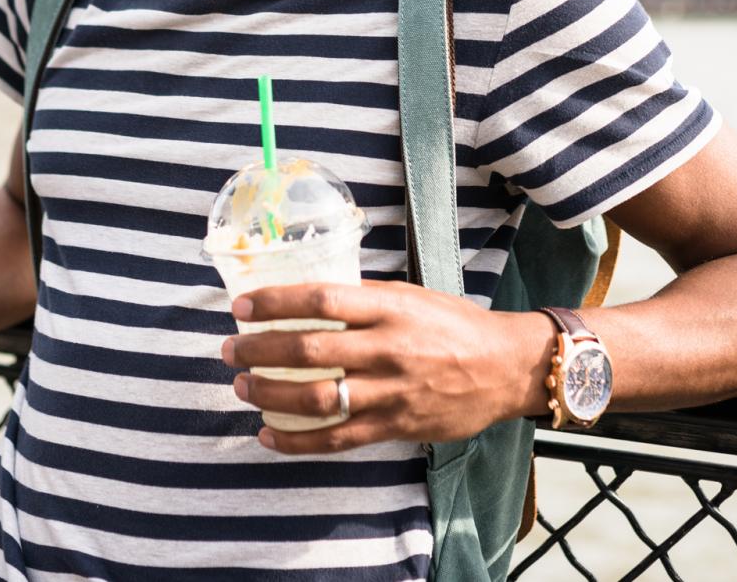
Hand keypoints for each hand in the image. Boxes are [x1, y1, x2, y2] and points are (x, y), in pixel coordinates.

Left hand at [221, 281, 552, 454]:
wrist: (505, 367)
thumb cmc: (455, 324)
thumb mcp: (412, 296)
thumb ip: (365, 299)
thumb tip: (311, 298)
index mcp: (390, 307)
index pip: (321, 300)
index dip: (275, 302)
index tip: (242, 305)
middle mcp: (388, 348)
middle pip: (310, 350)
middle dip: (260, 349)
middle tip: (231, 348)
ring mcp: (391, 391)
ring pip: (317, 397)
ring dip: (270, 394)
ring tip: (243, 387)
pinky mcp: (395, 426)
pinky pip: (337, 438)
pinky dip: (296, 439)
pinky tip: (268, 434)